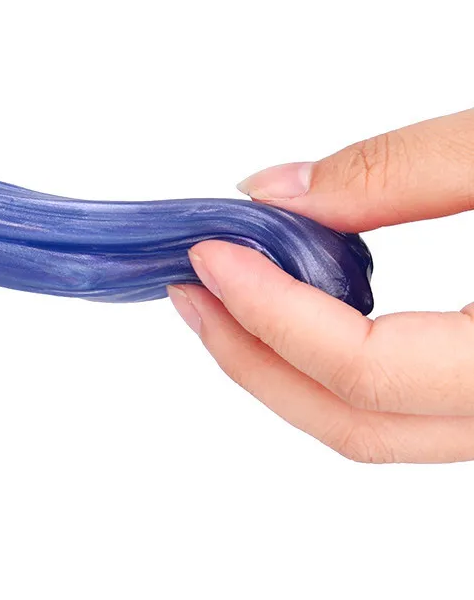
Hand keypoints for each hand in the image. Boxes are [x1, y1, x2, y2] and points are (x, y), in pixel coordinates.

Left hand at [168, 108, 473, 462]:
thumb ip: (396, 172)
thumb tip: (276, 194)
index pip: (364, 368)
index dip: (269, 310)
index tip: (210, 253)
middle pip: (360, 424)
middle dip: (254, 359)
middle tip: (191, 293)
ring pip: (383, 428)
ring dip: (290, 370)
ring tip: (229, 302)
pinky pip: (409, 405)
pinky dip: (340, 366)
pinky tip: (303, 312)